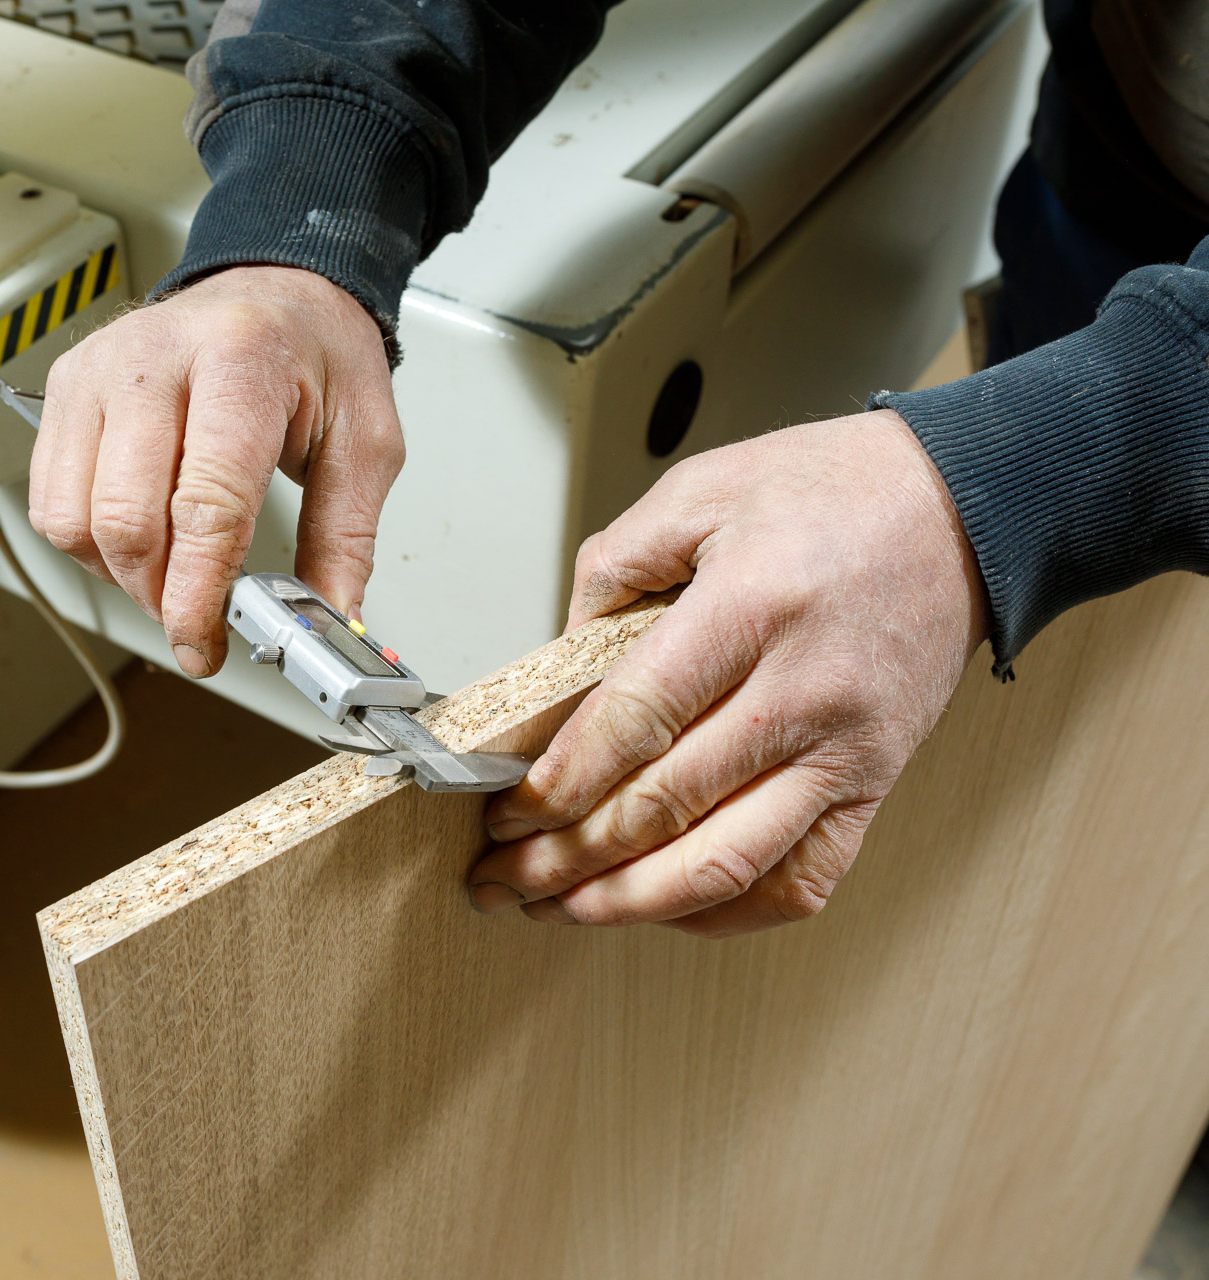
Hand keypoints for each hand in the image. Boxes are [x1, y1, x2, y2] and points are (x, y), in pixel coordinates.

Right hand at [27, 265, 403, 677]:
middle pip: (125, 518)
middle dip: (157, 593)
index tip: (205, 641)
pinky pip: (49, 499)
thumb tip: (324, 617)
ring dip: (118, 572)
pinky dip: (88, 541)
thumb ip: (344, 537)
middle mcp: (155, 358)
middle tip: (195, 615)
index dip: (197, 591)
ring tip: (169, 569)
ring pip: (73, 519)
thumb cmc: (314, 353)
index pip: (204, 503)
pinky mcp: (65, 388)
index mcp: (240, 360)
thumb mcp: (364, 440)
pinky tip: (137, 533)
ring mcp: (99, 371)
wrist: (273, 289)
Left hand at [468, 410, 988, 936]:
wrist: (968, 507)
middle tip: (500, 877)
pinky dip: (728, 913)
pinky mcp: (877, 783)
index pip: (631, 724)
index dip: (557, 784)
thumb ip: (614, 568)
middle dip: (565, 857)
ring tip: (562, 909)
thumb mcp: (701, 489)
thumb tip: (557, 660)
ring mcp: (847, 750)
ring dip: (631, 902)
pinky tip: (665, 908)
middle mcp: (803, 693)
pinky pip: (803, 880)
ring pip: (727, 863)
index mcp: (750, 609)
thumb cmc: (834, 491)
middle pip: (664, 807)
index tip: (504, 812)